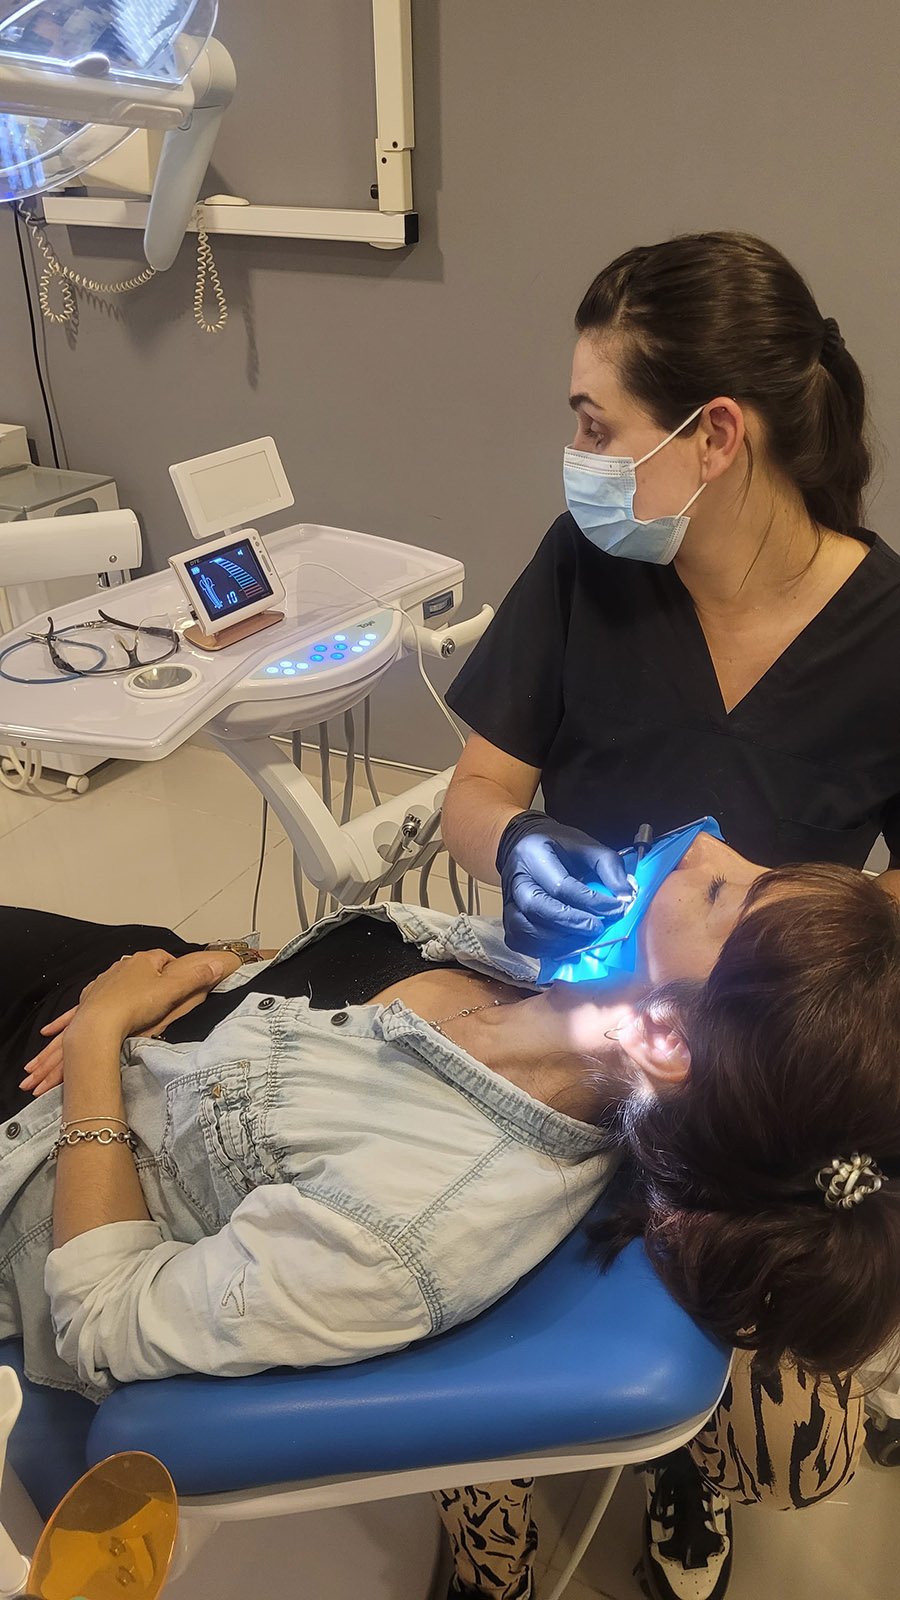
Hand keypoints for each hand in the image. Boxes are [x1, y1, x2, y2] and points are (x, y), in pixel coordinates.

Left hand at [20, 948, 239, 1095]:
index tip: (182, 986)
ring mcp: (99, 988)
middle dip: (143, 986)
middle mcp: (118, 971)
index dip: (175, 971)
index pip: (163, 959)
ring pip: (102, 995)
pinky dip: (62, 1024)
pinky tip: (49, 1032)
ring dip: (105, 1004)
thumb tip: (220, 963)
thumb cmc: (138, 1005)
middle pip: (134, 975)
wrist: (101, 1025)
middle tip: (153, 1005)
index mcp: (142, 963)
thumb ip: (196, 977)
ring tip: (112, 1014)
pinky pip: (73, 1015)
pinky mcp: (84, 1007)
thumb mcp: (174, 991)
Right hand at [496, 811, 631, 959]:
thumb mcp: (588, 847)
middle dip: (571, 923)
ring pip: (525, 928)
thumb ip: (608, 867)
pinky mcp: (507, 919)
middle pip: (538, 907)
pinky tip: (566, 946)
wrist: (527, 847)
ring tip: (583, 939)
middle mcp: (515, 879)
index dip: (591, 901)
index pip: (561, 884)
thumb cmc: (561, 849)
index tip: (616, 909)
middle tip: (598, 929)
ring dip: (558, 940)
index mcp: (533, 854)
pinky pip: (520, 941)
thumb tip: (625, 896)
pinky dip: (543, 949)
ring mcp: (508, 901)